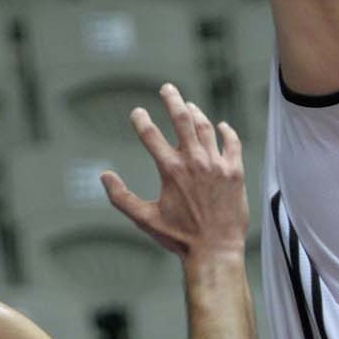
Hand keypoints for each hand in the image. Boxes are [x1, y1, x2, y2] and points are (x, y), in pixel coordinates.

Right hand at [102, 86, 249, 265]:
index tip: (137, 112)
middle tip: (167, 88)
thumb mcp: (144, 219)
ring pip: (205, 127)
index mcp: (171, 170)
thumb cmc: (178, 237)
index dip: (141, 120)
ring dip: (196, 112)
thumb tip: (103, 175)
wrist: (215, 251)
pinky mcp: (235, 172)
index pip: (150, 134)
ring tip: (189, 105)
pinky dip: (226, 132)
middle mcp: (194, 161)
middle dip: (172, 100)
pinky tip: (220, 125)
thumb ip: (121, 197)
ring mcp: (217, 164)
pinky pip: (232, 143)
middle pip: (182, 118)